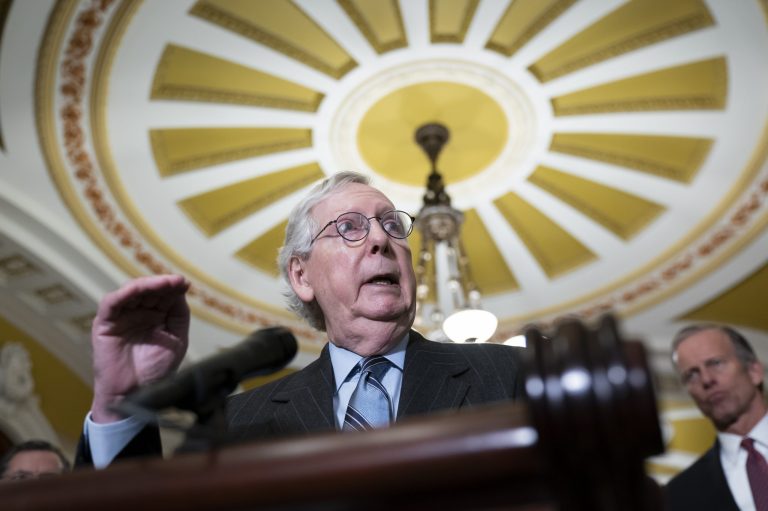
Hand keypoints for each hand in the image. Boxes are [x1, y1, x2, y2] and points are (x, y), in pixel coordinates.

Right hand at [90, 274, 190, 422]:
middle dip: (163, 284)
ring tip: (164, 283)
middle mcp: (138, 312)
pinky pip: (111, 303)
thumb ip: (178, 315)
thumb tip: (180, 290)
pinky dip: (123, 293)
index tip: (186, 283)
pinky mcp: (105, 323)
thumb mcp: (176, 340)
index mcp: (156, 316)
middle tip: (177, 281)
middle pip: (149, 290)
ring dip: (147, 284)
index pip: (164, 295)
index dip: (174, 287)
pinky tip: (137, 289)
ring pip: (131, 291)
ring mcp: (121, 316)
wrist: (135, 394)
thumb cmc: (155, 370)